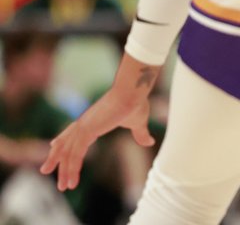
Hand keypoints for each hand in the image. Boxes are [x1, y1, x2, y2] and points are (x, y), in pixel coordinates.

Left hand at [40, 55, 158, 190]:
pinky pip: (75, 154)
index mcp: (92, 120)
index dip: (62, 141)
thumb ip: (141, 134)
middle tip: (50, 174)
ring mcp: (83, 127)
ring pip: (67, 153)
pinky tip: (72, 179)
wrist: (133, 92)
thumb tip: (150, 142)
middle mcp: (83, 123)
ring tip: (63, 186)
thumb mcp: (138, 122)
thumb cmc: (136, 103)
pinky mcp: (87, 131)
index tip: (53, 147)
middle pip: (64, 145)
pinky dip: (72, 168)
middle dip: (57, 161)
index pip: (72, 132)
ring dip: (64, 171)